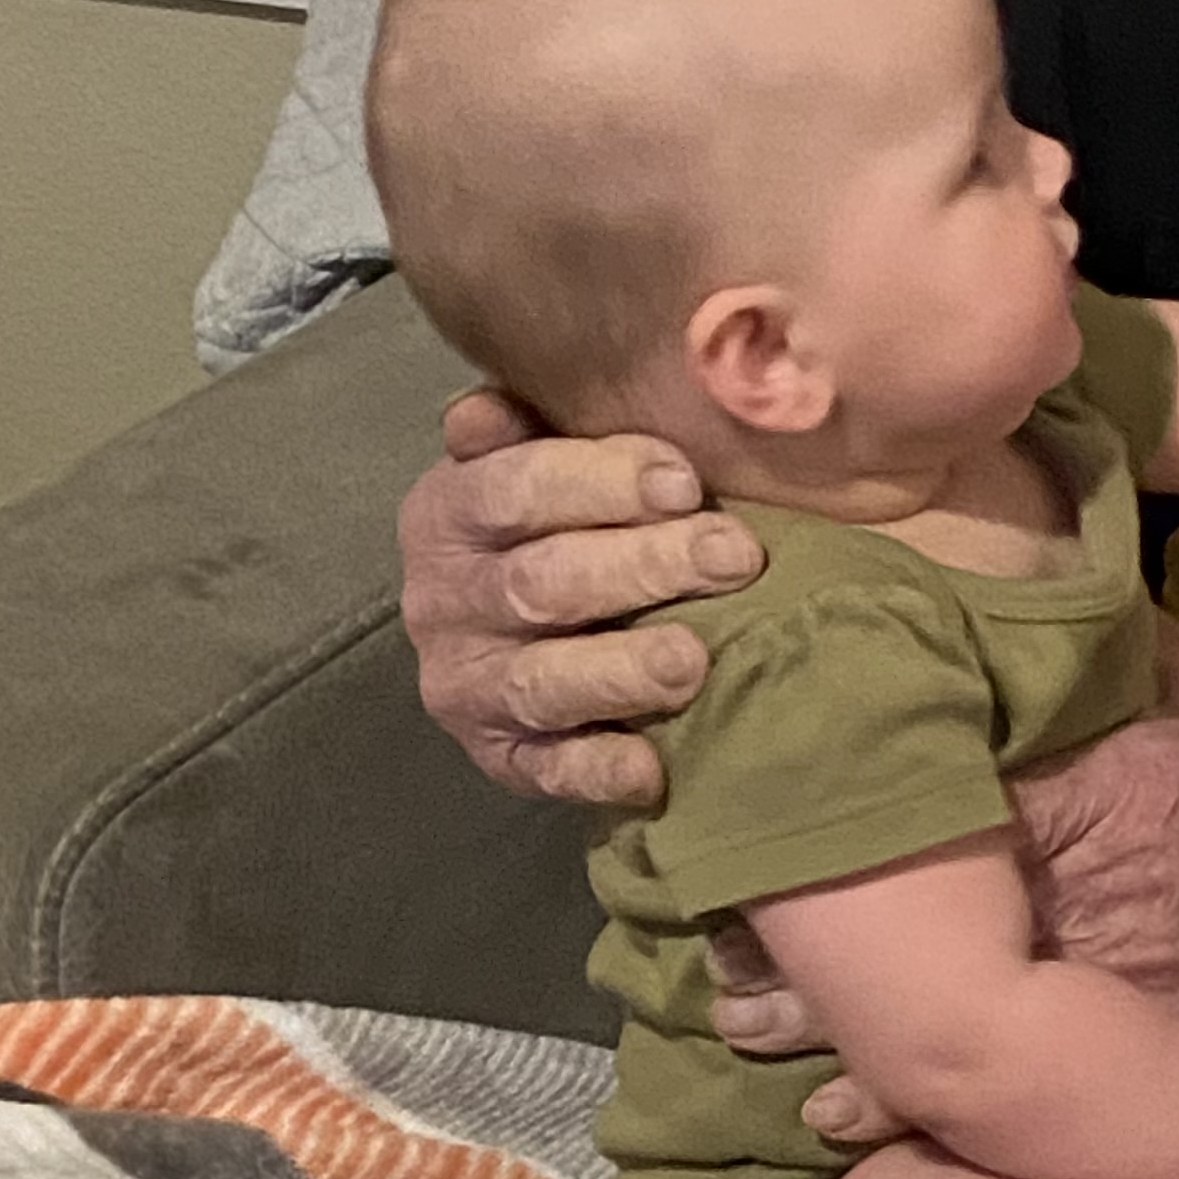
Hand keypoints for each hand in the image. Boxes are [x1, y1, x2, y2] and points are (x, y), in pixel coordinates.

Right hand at [399, 384, 763, 803]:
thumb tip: (492, 408)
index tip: (684, 481)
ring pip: (541, 680)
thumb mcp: (542, 453)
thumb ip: (531, 422)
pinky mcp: (503, 758)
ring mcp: (469, 686)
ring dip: (620, 670)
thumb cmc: (566, 519)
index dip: (599, 482)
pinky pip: (548, 771)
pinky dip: (600, 771)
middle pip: (540, 583)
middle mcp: (443, 601)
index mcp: (447, 512)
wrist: (528, 627)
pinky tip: (654, 766)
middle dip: (642, 566)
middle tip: (734, 555)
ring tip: (693, 660)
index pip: (512, 489)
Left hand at [709, 637, 1178, 1107]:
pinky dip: (866, 1099)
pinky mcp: (1076, 1077)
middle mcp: (1063, 882)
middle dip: (758, 885)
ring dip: (791, 998)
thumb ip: (1112, 644)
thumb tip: (1028, 566)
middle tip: (674, 872)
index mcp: (1090, 772)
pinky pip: (935, 1094)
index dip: (798, 753)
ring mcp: (1064, 989)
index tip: (721, 736)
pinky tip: (812, 1093)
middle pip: (861, 884)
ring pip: (876, 998)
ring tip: (717, 980)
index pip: (906, 750)